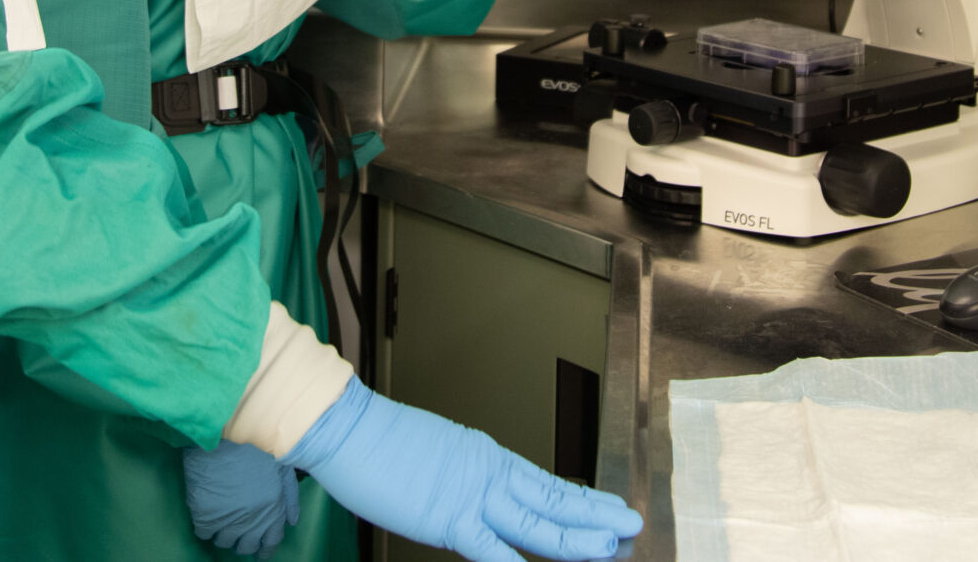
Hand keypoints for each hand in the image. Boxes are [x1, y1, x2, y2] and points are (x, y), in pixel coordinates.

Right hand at [183, 439, 301, 556]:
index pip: (271, 542)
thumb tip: (292, 521)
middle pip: (247, 546)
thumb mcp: (282, 466)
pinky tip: (207, 513)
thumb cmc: (256, 444)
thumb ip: (289, 497)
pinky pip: (203, 533)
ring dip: (224, 533)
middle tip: (239, 531)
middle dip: (244, 541)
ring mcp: (227, 519)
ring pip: (224, 542)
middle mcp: (252, 520)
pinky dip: (205, 526)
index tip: (260, 552)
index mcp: (273, 509)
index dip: (265, 549)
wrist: (224, 431)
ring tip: (222, 519)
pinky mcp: (204, 514)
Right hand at [283, 380, 640, 561]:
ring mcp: (472, 496)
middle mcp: (488, 474)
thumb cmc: (377, 443)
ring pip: (537, 521)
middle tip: (631, 523)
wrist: (347, 427)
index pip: (544, 484)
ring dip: (576, 537)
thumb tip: (468, 499)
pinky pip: (491, 549)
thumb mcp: (433, 457)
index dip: (580, 499)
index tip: (607, 507)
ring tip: (609, 544)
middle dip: (594, 516)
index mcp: (485, 458)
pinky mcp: (449, 518)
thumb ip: (458, 480)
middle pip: (553, 500)